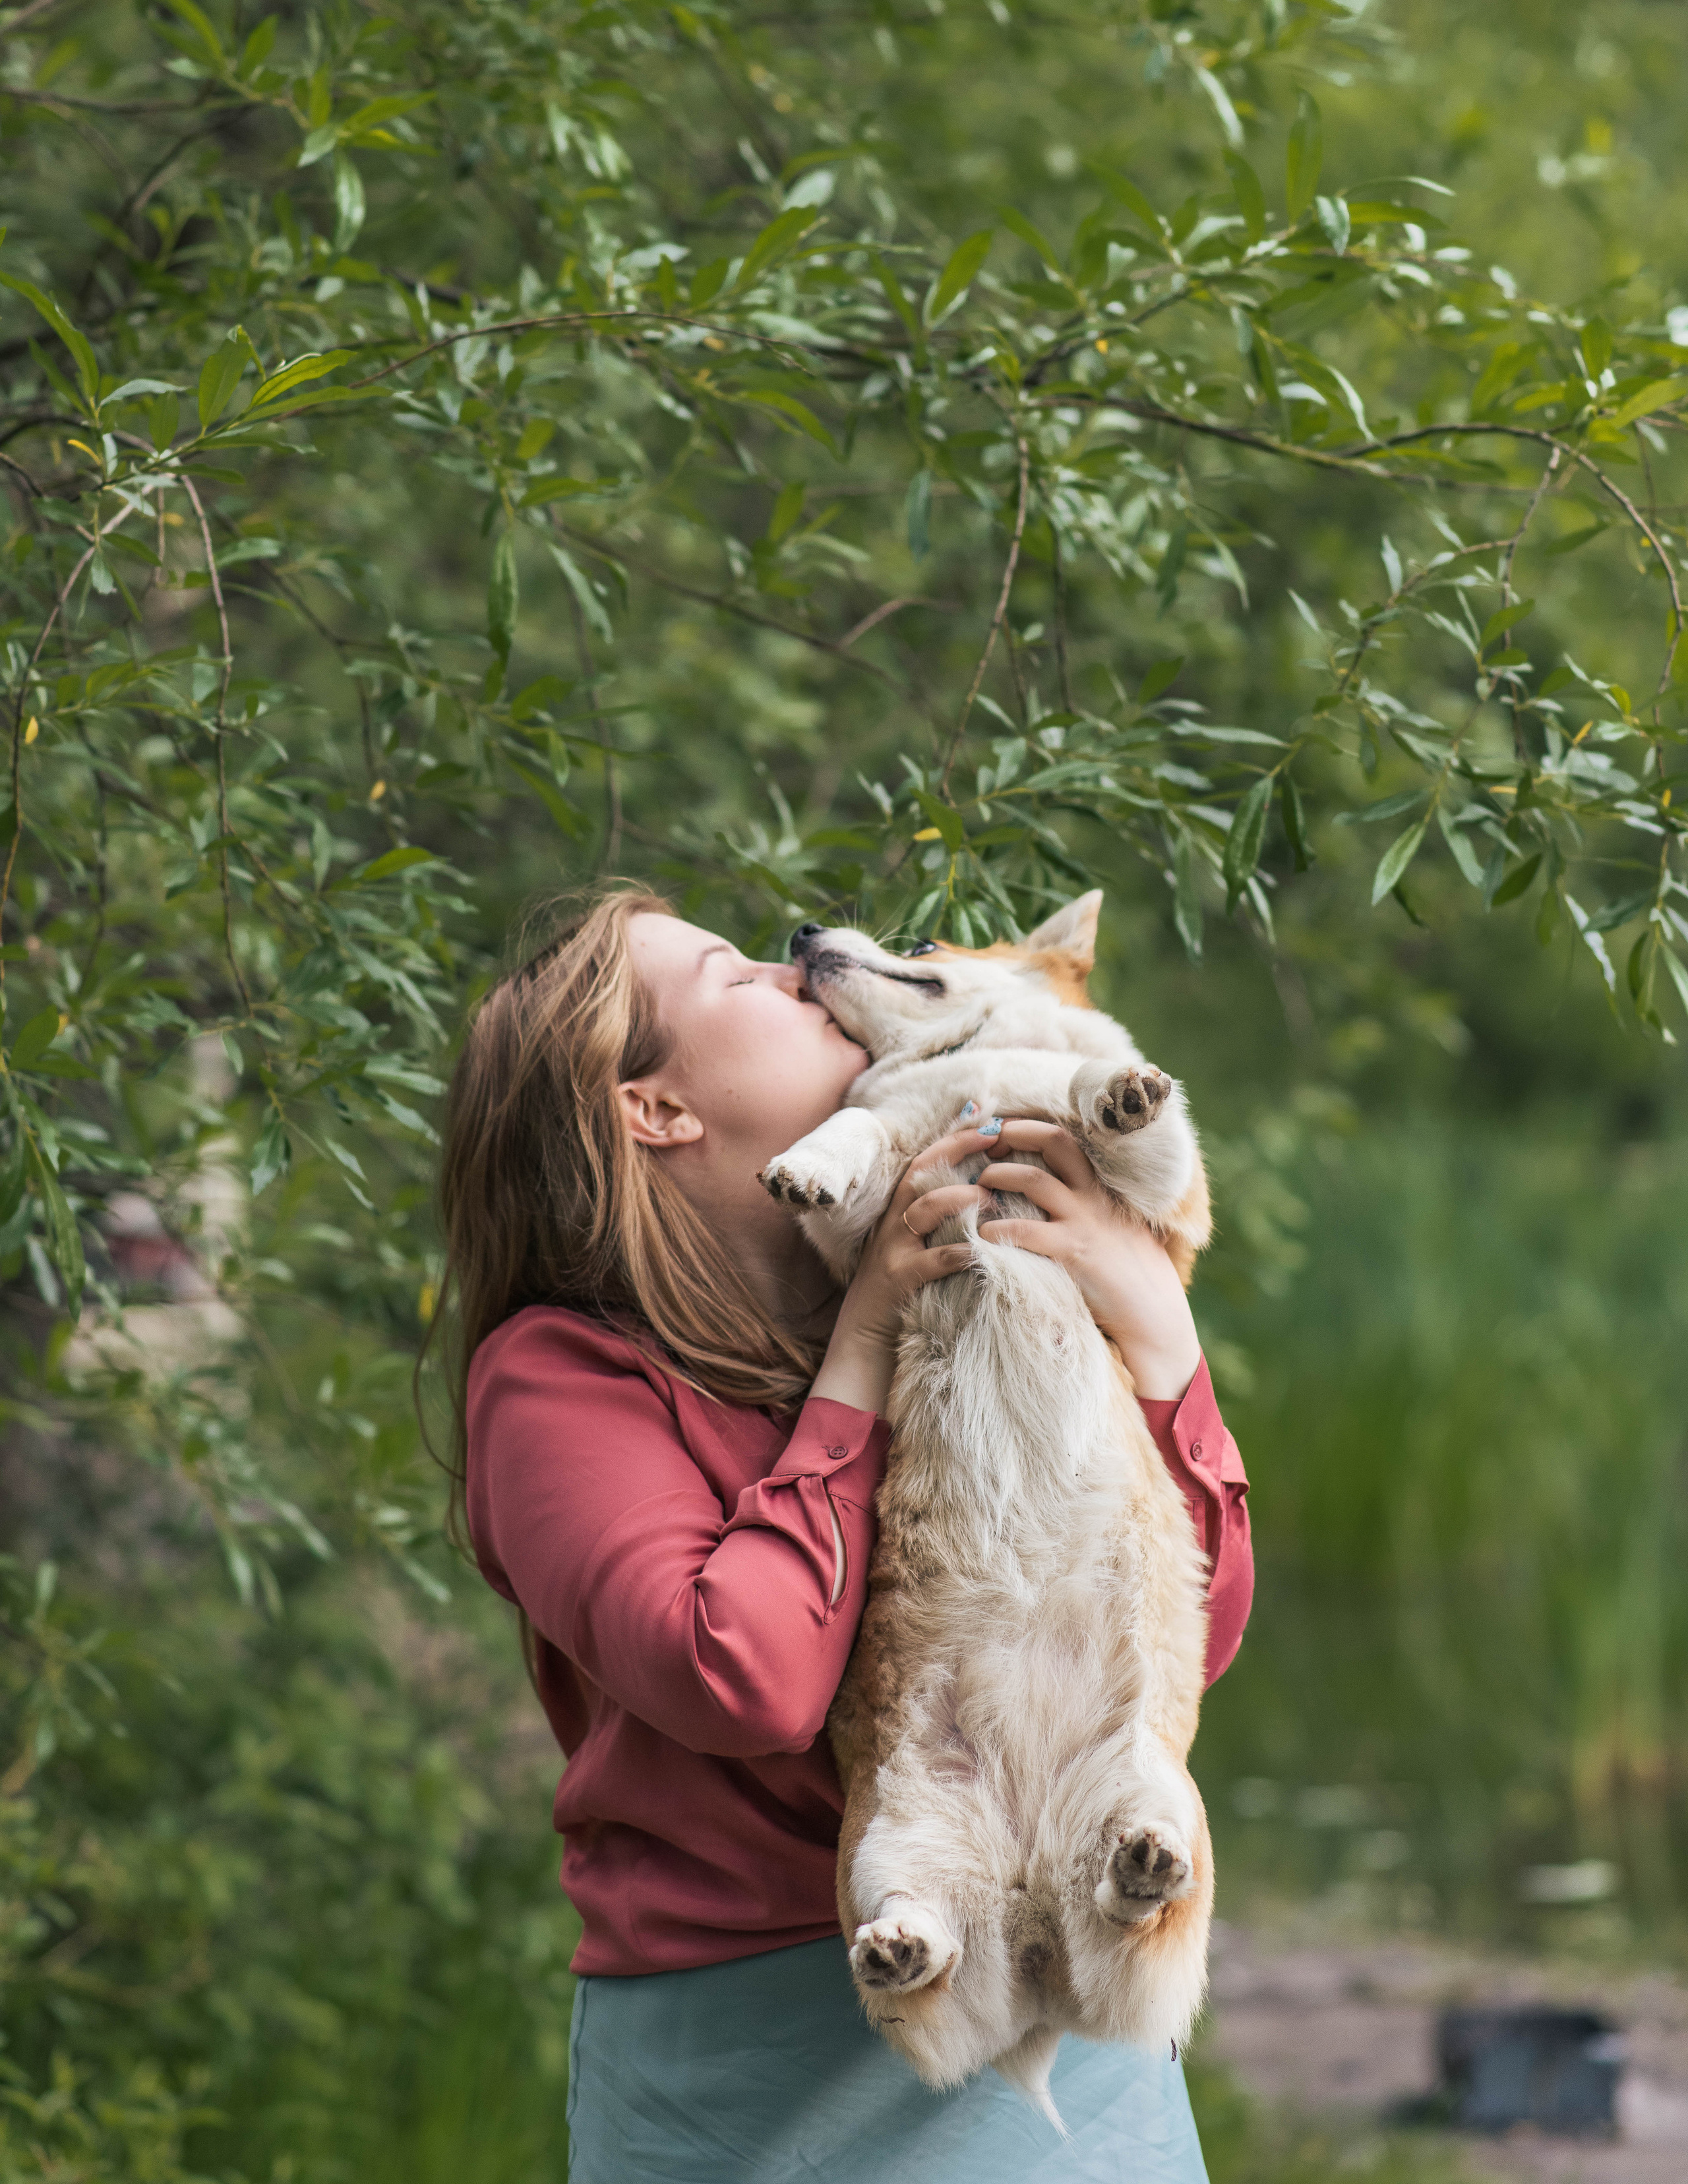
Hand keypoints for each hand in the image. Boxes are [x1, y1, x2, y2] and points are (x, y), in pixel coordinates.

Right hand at [808, 1120, 995, 1414]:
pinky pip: (933, 1260)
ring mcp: (893, 1250)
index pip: (925, 1160)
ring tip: (992, 1197)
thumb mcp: (914, 1246)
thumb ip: (939, 1220)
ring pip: (925, 1208)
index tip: (988, 1119)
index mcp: (897, 1211)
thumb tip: (982, 1190)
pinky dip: (960, 1252)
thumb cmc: (901, 1291)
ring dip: (962, 1197)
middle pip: (923, 1171)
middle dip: (959, 1149)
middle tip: (996, 1136)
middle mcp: (892, 1223)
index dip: (955, 1137)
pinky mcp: (900, 1280)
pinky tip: (983, 1250)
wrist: (863, 1339)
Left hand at [970, 1117, 1200, 1401]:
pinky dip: (997, 1229)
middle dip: (1015, 1133)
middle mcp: (1094, 1197)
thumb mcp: (1115, 1230)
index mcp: (1102, 1189)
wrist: (1155, 1317)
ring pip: (1035, 1180)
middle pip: (1055, 1142)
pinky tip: (980, 1234)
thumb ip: (1088, 1210)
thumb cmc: (1133, 1277)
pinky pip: (1026, 1232)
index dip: (1032, 1128)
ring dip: (999, 1176)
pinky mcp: (1075, 1253)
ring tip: (977, 1185)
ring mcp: (1085, 1222)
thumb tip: (1054, 1203)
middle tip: (984, 1141)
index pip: (1068, 1139)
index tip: (1003, 1129)